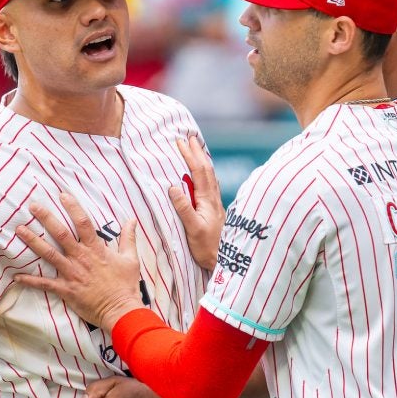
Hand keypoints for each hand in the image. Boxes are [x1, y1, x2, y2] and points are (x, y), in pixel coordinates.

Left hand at [13, 193, 142, 331]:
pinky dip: (30, 281)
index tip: (63, 195)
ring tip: (19, 230)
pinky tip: (16, 276)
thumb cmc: (126, 285)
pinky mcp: (66, 290)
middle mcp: (81, 258)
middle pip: (61, 234)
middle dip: (46, 218)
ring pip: (49, 254)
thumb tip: (132, 220)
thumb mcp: (131, 259)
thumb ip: (129, 238)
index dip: (73, 207)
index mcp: (96, 249)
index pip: (83, 223)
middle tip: (33, 206)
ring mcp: (72, 274)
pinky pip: (45, 284)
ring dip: (33, 242)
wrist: (121, 310)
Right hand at [169, 138, 222, 270]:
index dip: (190, 155)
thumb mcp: (192, 228)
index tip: (181, 142)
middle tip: (189, 137)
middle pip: (206, 169)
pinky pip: (210, 184)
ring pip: (210, 175)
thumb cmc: (207, 247)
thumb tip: (173, 186)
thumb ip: (183, 208)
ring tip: (196, 149)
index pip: (199, 172)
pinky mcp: (214, 209)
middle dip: (197, 152)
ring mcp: (215, 203)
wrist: (223, 260)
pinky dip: (205, 173)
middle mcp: (213, 198)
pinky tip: (204, 174)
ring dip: (202, 160)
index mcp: (207, 199)